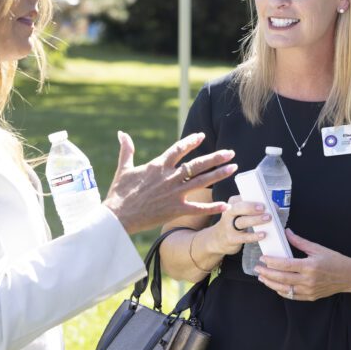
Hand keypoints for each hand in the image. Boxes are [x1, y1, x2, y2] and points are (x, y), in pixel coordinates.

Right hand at [103, 131, 236, 234]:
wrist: (117, 216)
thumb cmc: (119, 193)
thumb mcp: (123, 168)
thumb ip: (126, 150)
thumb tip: (121, 133)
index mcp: (158, 166)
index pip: (178, 149)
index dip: (191, 141)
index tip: (202, 136)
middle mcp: (169, 177)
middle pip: (197, 164)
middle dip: (215, 157)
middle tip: (231, 153)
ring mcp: (174, 193)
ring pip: (201, 181)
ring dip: (219, 174)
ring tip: (233, 168)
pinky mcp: (175, 210)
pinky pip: (198, 208)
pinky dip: (212, 207)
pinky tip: (225, 205)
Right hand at [208, 195, 269, 255]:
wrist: (217, 239)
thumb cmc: (234, 222)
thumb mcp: (239, 212)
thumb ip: (252, 208)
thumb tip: (273, 207)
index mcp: (232, 203)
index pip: (242, 198)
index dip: (255, 198)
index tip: (266, 199)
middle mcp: (228, 213)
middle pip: (239, 208)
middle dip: (251, 207)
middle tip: (263, 208)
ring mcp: (229, 227)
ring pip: (242, 222)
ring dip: (255, 220)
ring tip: (267, 218)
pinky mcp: (232, 239)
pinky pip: (244, 237)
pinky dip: (254, 236)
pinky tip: (263, 234)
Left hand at [254, 229, 350, 301]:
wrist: (349, 276)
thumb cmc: (335, 260)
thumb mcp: (317, 248)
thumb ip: (300, 242)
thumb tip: (287, 232)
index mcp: (309, 266)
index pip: (285, 265)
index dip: (272, 262)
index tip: (263, 258)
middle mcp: (308, 280)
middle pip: (281, 278)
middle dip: (267, 273)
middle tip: (257, 268)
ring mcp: (308, 290)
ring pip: (284, 289)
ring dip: (270, 283)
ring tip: (261, 277)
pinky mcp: (310, 297)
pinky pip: (292, 295)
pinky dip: (281, 291)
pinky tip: (275, 285)